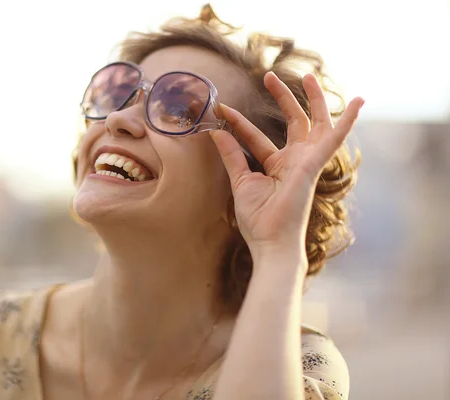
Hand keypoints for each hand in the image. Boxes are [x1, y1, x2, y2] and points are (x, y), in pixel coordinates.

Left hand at [210, 72, 363, 260]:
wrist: (270, 242)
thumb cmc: (258, 219)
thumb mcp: (241, 180)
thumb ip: (232, 155)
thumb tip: (217, 131)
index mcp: (278, 165)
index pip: (257, 136)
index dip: (239, 122)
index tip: (222, 109)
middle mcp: (295, 160)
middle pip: (294, 122)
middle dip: (283, 97)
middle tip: (268, 76)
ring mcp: (307, 161)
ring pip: (316, 123)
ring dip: (314, 99)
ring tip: (307, 75)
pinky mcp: (314, 165)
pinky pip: (335, 139)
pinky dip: (348, 120)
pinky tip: (360, 102)